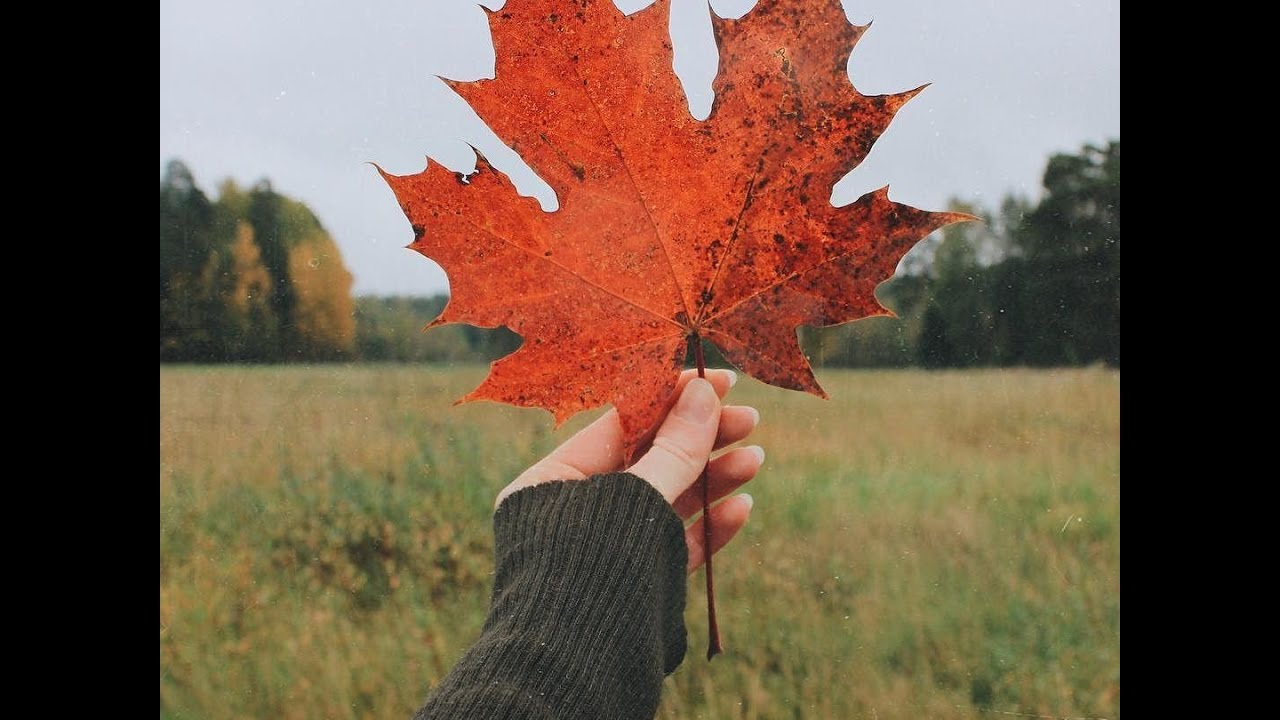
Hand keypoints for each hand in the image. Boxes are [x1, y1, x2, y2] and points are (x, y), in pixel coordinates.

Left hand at [500, 369, 761, 572]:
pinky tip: (742, 507)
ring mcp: (605, 551)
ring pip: (665, 503)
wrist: (577, 674)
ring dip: (712, 480)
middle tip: (750, 420)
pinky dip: (707, 527)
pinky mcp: (633, 584)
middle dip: (700, 440)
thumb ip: (674, 447)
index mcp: (550, 484)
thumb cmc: (593, 571)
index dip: (671, 398)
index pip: (618, 425)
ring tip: (756, 460)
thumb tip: (703, 393)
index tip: (719, 381)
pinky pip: (672, 546)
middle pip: (646, 461)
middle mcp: (574, 514)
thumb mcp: (638, 498)